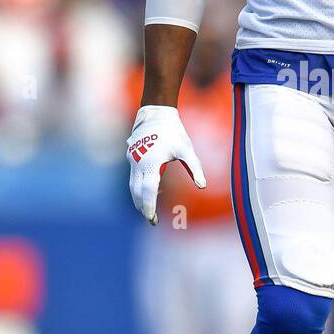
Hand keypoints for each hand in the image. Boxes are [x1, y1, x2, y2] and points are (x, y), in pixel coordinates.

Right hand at [126, 104, 205, 224]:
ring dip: (138, 198)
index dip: (149, 207)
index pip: (148, 191)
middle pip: (136, 192)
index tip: (152, 219)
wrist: (156, 113)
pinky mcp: (131, 155)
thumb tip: (202, 186)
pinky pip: (133, 175)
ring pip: (132, 185)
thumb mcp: (186, 149)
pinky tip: (148, 191)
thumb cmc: (173, 131)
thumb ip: (194, 168)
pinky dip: (138, 186)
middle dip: (143, 207)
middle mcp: (138, 163)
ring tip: (147, 210)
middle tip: (151, 219)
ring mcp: (132, 159)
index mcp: (151, 163)